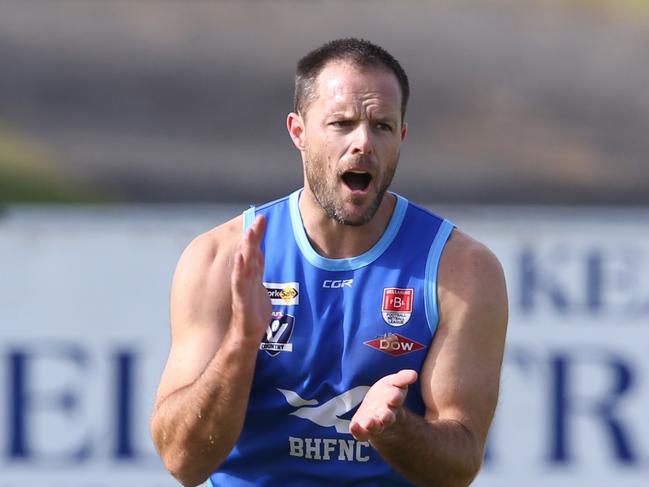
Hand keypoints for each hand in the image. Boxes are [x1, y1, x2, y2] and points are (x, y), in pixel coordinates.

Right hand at [230, 215, 270, 341]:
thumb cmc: (252, 313)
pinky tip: (240, 258)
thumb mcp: (259, 287)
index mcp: (252, 276)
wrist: (244, 338)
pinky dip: (239, 270)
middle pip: (250, 254)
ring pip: (245, 266)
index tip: (261, 218)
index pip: (255, 252)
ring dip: (247, 249)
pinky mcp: (242, 302)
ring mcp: (242, 289)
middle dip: (254, 236)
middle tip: (259, 218)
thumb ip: (257, 270)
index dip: (258, 236)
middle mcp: (246, 279)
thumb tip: (258, 253)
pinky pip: (240, 284)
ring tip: (249, 233)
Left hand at [349, 369, 417, 441]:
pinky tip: (354, 426)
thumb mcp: (395, 383)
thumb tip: (413, 374)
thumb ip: (403, 378)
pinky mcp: (362, 428)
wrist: (378, 411)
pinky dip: (357, 431)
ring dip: (372, 425)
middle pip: (387, 416)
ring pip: (375, 426)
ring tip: (369, 423)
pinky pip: (361, 432)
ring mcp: (374, 423)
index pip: (396, 399)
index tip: (395, 396)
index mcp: (394, 401)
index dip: (396, 398)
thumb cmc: (387, 394)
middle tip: (385, 416)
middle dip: (386, 416)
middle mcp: (385, 415)